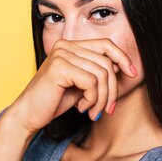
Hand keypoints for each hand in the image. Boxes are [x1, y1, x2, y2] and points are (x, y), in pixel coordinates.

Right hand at [5, 38, 136, 134]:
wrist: (28, 116)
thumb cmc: (53, 101)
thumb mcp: (81, 85)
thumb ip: (97, 73)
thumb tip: (121, 65)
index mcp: (70, 46)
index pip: (106, 44)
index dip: (123, 58)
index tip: (133, 74)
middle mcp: (65, 45)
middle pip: (106, 63)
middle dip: (111, 90)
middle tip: (107, 110)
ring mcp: (61, 54)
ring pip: (102, 74)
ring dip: (101, 99)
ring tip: (92, 111)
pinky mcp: (59, 67)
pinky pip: (91, 82)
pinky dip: (92, 99)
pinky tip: (81, 108)